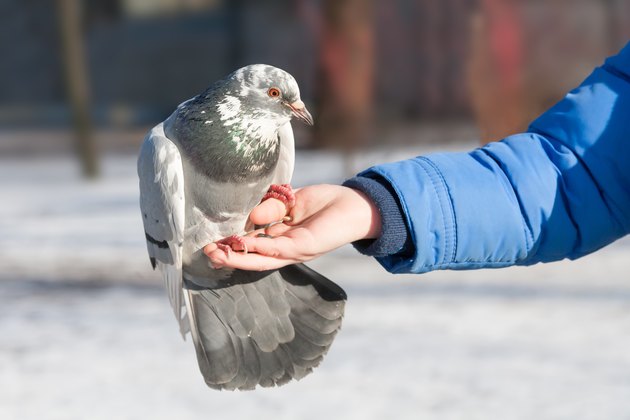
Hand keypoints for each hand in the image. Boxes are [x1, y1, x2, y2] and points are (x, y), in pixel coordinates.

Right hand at [204, 184, 381, 270]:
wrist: (355, 205)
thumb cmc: (326, 202)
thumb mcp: (291, 199)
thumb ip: (271, 206)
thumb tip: (250, 214)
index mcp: (281, 237)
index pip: (252, 244)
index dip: (232, 244)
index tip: (211, 242)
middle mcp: (285, 248)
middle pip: (253, 257)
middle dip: (230, 256)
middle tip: (207, 253)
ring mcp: (294, 250)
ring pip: (261, 258)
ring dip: (238, 257)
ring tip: (217, 254)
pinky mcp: (304, 247)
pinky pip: (277, 249)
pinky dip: (259, 248)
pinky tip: (243, 246)